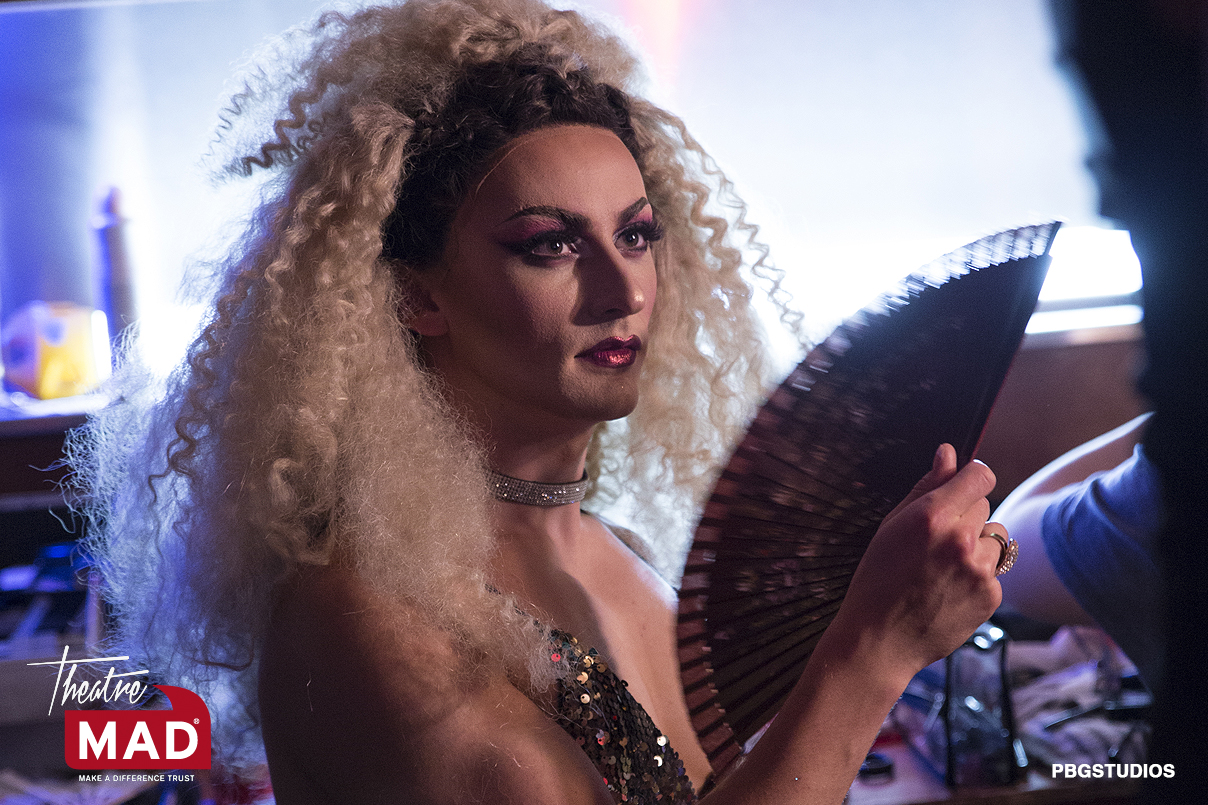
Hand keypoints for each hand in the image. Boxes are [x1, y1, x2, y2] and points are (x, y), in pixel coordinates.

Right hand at [829, 444, 1004, 677]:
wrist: (880, 639)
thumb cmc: (878, 578)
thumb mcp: (892, 525)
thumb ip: (926, 487)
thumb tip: (947, 453)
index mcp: (933, 517)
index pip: (980, 476)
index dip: (973, 477)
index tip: (964, 485)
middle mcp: (961, 540)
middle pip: (985, 505)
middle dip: (965, 515)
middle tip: (936, 540)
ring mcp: (980, 570)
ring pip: (995, 537)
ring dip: (977, 545)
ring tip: (944, 566)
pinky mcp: (992, 595)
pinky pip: (995, 569)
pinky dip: (978, 575)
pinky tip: (950, 588)